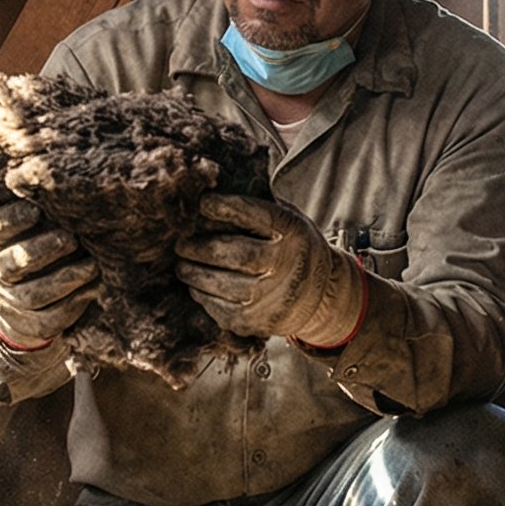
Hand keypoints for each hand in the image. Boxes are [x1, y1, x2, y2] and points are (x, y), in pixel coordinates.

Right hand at [0, 199, 95, 347]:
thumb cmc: (26, 250)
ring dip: (65, 279)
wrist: (13, 307)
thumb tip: (64, 181)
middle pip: (13, 265)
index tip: (35, 209)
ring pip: (35, 294)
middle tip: (71, 238)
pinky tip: (96, 287)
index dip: (12, 220)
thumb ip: (34, 210)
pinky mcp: (33, 324)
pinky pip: (54, 316)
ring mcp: (11, 302)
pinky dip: (77, 302)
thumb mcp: (19, 231)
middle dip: (43, 250)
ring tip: (92, 265)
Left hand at [177, 194, 364, 349]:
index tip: (202, 202)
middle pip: (229, 252)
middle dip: (197, 247)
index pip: (253, 214)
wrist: (324, 297)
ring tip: (182, 264)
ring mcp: (271, 297)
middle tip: (180, 243)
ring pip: (218, 283)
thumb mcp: (290, 220)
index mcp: (292, 231)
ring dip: (192, 272)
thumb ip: (260, 205)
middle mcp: (284, 264)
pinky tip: (197, 286)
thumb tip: (215, 183)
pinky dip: (202, 295)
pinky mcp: (257, 322)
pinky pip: (218, 308)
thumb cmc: (295, 248)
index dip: (224, 207)